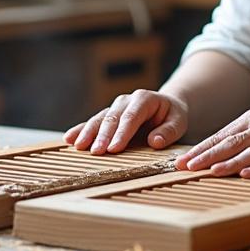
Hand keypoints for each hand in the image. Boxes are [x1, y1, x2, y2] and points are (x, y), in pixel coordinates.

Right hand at [64, 89, 187, 154]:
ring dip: (88, 132)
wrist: (165, 106)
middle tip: (96, 151)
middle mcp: (126, 100)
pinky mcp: (108, 115)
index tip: (114, 148)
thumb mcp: (179, 122)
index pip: (131, 117)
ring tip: (79, 146)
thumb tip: (154, 141)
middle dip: (103, 135)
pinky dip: (81, 130)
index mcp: (144, 99)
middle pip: (112, 118)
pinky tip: (70, 138)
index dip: (122, 132)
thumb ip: (169, 131)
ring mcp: (115, 107)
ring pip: (99, 119)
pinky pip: (93, 122)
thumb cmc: (172, 116)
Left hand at [175, 109, 249, 178]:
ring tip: (211, 172)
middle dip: (206, 156)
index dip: (200, 149)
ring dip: (229, 163)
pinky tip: (248, 175)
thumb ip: (244, 138)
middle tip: (186, 167)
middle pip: (230, 143)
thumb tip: (215, 155)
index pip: (221, 135)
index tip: (181, 161)